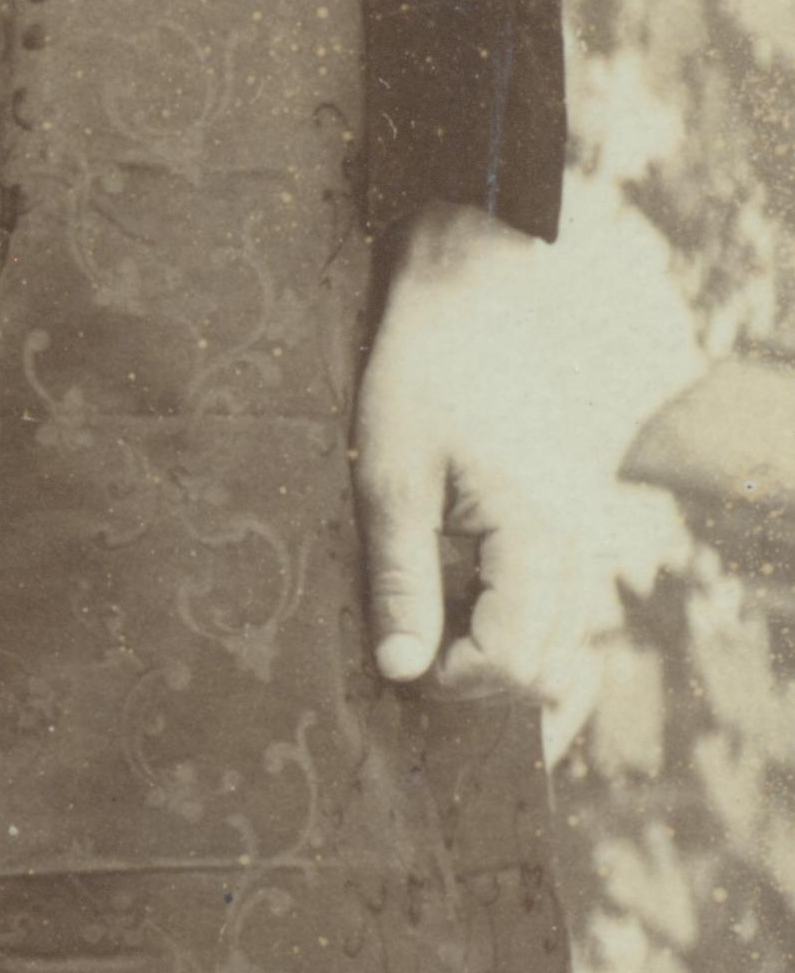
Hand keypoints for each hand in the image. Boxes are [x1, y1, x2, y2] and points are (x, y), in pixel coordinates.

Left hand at [355, 204, 600, 712]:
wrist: (471, 295)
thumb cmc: (422, 375)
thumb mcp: (392, 479)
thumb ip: (402, 581)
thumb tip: (403, 671)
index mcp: (539, 536)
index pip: (515, 663)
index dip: (450, 677)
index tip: (395, 651)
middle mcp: (578, 542)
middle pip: (546, 666)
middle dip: (475, 673)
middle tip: (405, 634)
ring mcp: (581, 528)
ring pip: (556, 637)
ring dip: (493, 644)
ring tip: (427, 603)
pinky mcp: (567, 515)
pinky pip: (552, 597)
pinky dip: (509, 610)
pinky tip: (453, 579)